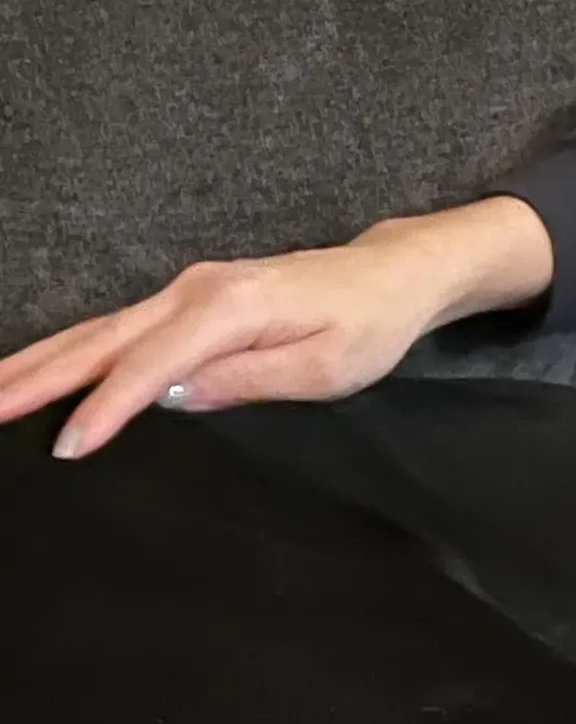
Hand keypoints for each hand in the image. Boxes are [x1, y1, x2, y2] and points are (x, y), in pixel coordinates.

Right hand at [0, 197, 556, 459]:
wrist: (391, 275)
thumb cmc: (368, 324)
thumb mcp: (325, 369)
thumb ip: (248, 382)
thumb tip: (174, 398)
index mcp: (230, 308)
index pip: (152, 366)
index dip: (107, 409)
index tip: (66, 447)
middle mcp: (195, 291)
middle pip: (102, 341)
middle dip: (36, 377)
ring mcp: (186, 291)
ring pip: (97, 332)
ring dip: (38, 362)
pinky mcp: (187, 300)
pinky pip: (116, 330)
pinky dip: (70, 352)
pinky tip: (37, 372)